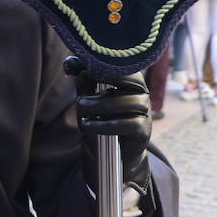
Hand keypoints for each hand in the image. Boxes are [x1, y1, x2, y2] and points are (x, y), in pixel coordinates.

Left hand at [64, 57, 154, 216]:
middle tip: (85, 82)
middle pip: (134, 81)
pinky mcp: (143, 133)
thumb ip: (84, 80)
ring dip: (102, 104)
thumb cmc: (104, 120)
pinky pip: (130, 125)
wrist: (118, 154)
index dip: (108, 65)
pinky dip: (107, 124)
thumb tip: (70, 63)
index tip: (86, 68)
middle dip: (108, 79)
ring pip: (131, 103)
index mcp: (132, 83)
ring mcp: (146, 114)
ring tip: (82, 109)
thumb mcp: (92, 98)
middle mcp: (142, 96)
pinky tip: (90, 125)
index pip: (127, 68)